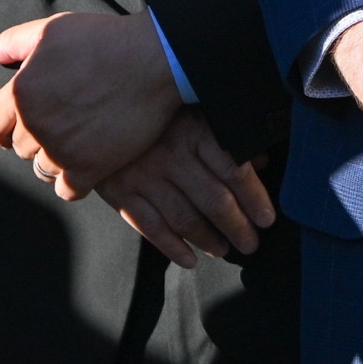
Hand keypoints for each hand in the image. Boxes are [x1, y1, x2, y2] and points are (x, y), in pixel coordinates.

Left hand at [0, 10, 182, 194]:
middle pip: (19, 147)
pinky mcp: (92, 167)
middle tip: (55, 125)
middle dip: (32, 138)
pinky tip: (83, 165)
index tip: (15, 125)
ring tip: (71, 142)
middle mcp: (36, 125)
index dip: (3, 125)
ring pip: (41, 169)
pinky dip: (72, 181)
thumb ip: (8, 44)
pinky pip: (67, 190)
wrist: (153, 60)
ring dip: (52, 159)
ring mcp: (63, 149)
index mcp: (20, 93)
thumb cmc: (100, 40)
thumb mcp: (48, 32)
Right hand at [92, 110, 273, 266]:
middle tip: (250, 243)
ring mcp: (142, 174)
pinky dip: (172, 247)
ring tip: (223, 249)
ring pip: (185, 218)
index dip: (256, 200)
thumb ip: (228, 134)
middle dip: (238, 228)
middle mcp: (170, 154)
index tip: (267, 220)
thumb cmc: (155, 108)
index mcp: (193, 131)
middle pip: (215, 201)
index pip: (235, 172)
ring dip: (209, 240)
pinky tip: (189, 259)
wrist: (95, 105)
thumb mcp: (194, 110)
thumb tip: (260, 161)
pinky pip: (150, 226)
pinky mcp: (119, 190)